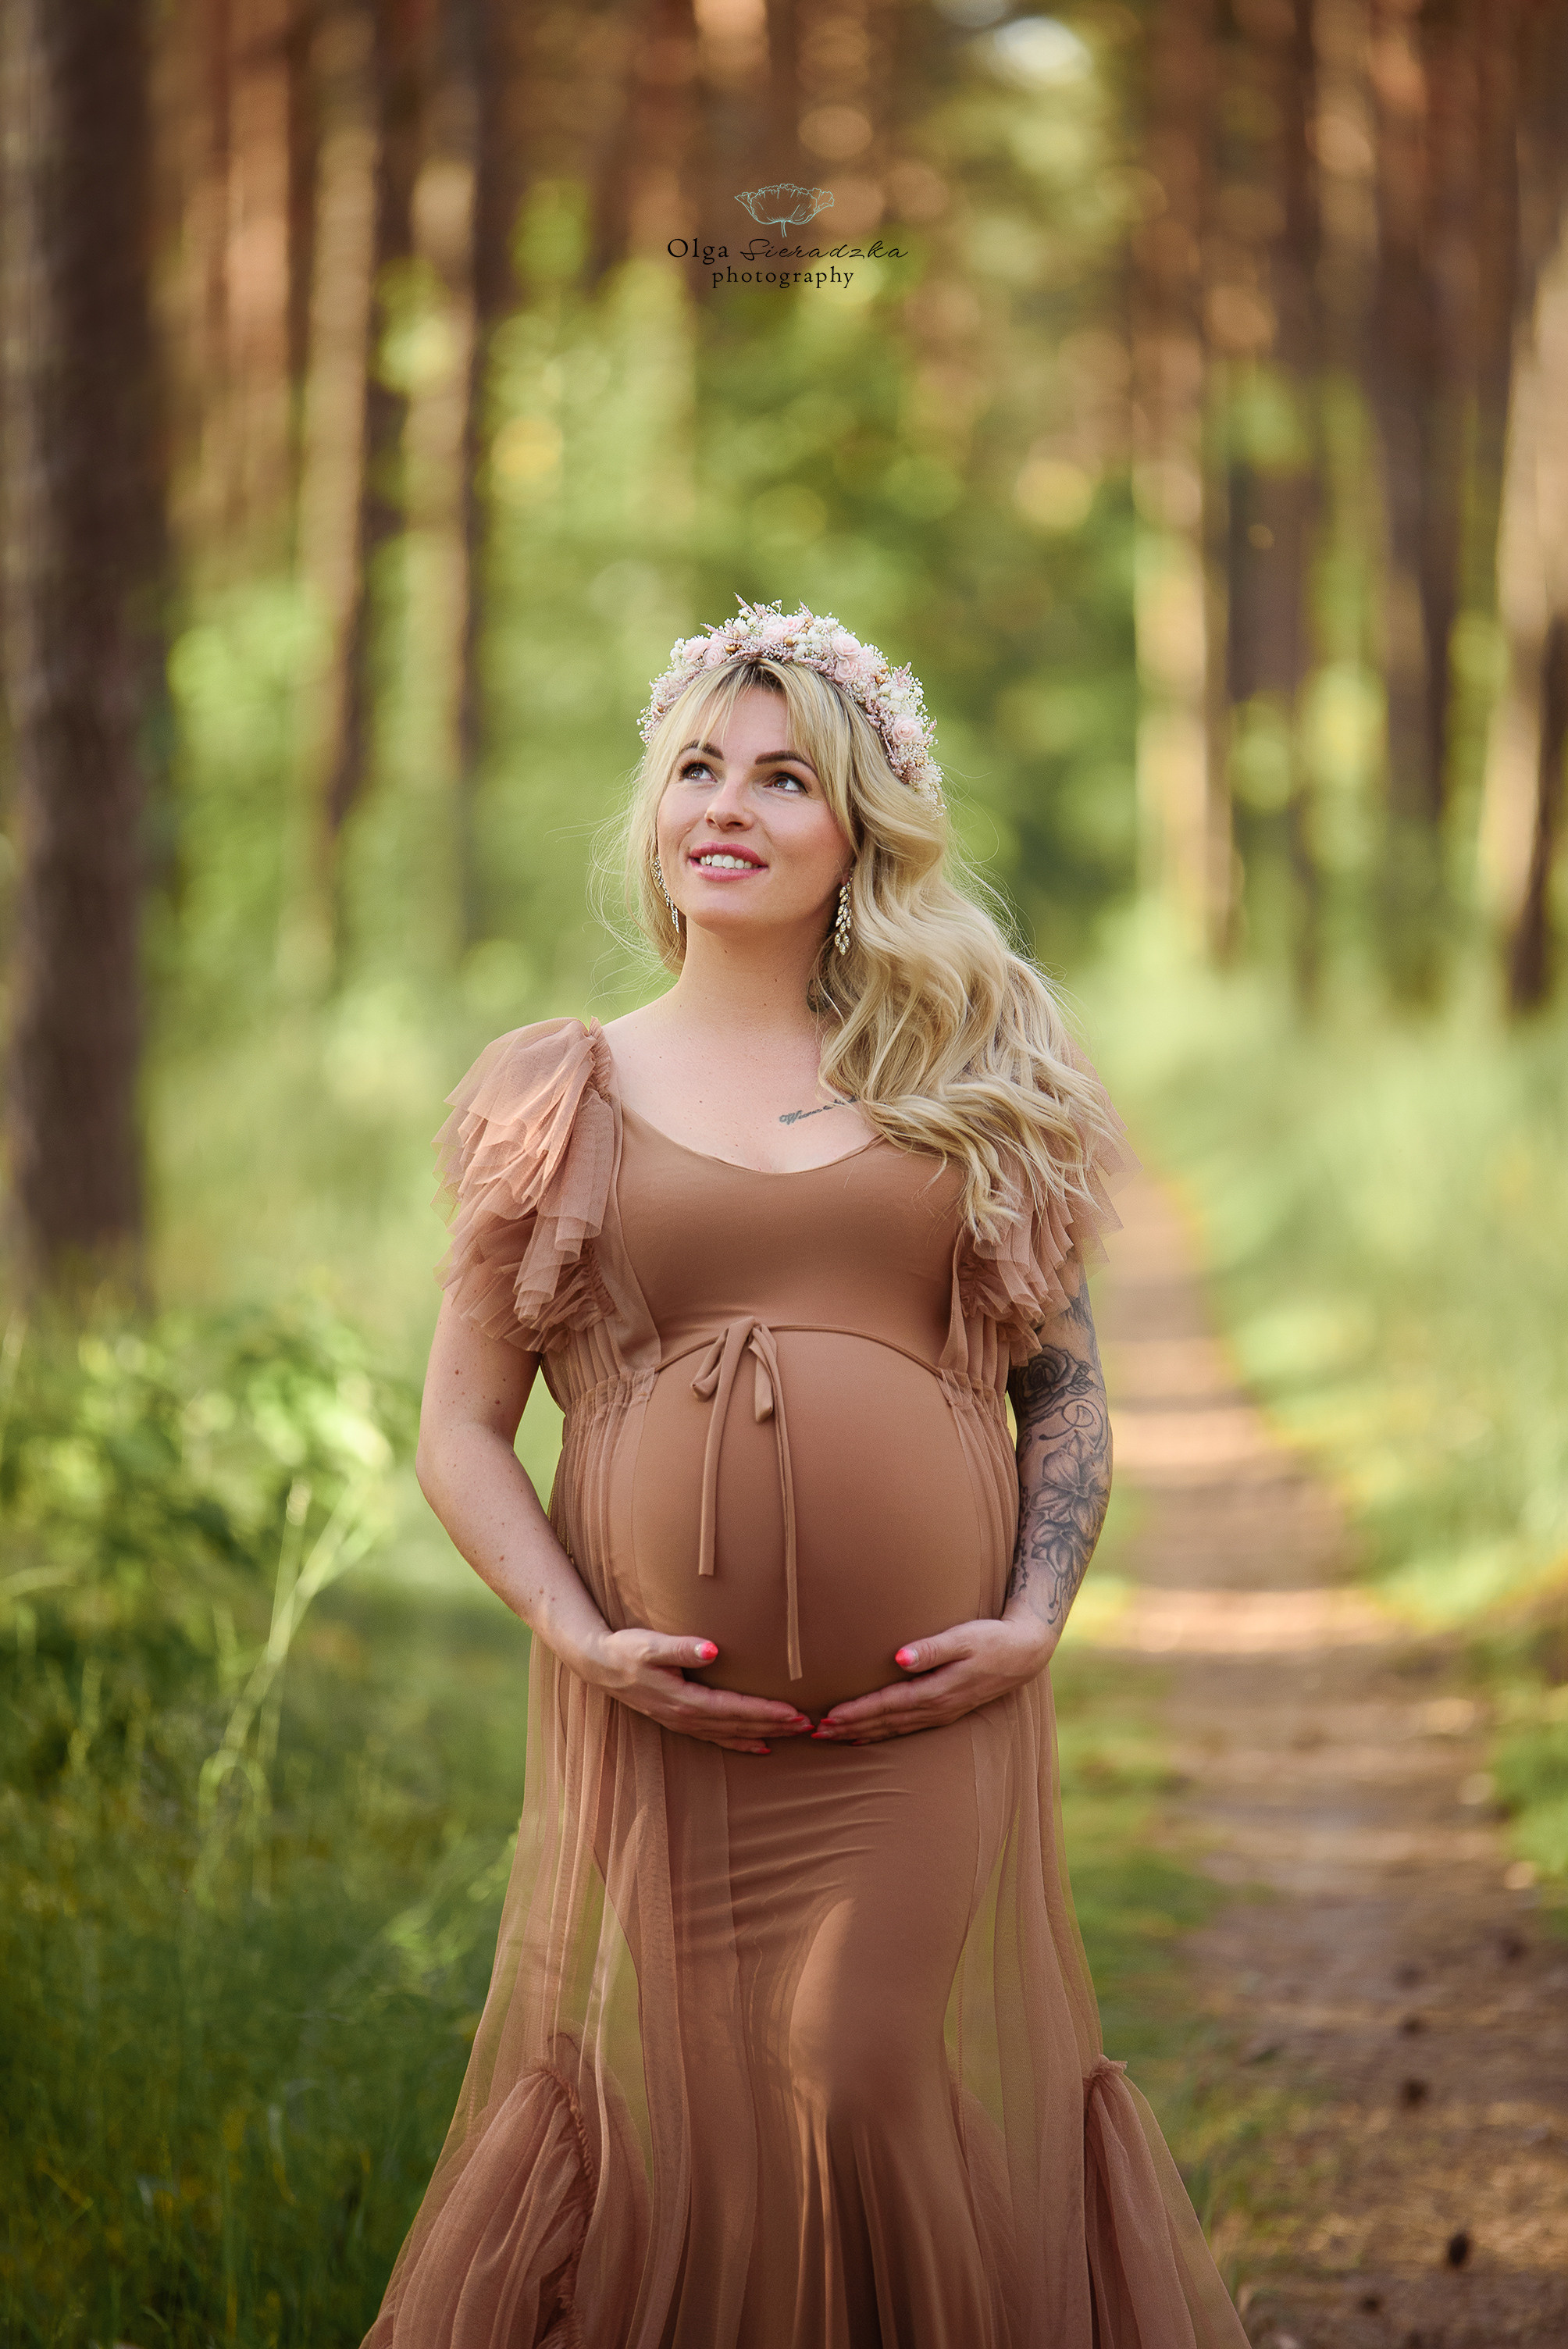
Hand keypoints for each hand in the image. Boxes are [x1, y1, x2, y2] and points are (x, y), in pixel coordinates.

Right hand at [578, 1626, 812, 1755]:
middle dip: (775, 1726)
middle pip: (739, 1726)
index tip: (794, 1712)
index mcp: (684, 1700)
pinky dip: (742, 1743)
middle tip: (810, 1725)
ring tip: (795, 1734)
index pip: (734, 1710)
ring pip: (732, 1735)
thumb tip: (713, 1649)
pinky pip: (718, 1738)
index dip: (765, 1712)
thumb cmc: (627, 1649)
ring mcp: (684, 1723)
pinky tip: (761, 1746)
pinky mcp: (681, 1720)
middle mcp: (687, 1717)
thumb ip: (682, 1647)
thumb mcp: (650, 1645)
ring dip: (765, 1734)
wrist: (599, 1664)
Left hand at [809, 1615, 1053, 1744]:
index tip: (828, 1716)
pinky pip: (906, 1728)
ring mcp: (941, 1713)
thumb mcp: (964, 1638)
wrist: (1024, 1653)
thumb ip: (931, 1649)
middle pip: (885, 1722)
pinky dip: (883, 1733)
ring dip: (862, 1733)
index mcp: (936, 1691)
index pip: (887, 1705)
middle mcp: (936, 1708)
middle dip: (849, 1728)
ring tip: (832, 1737)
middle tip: (815, 1733)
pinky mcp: (945, 1711)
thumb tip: (899, 1659)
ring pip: (893, 1729)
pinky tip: (867, 1736)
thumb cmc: (991, 1639)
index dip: (856, 1712)